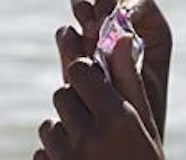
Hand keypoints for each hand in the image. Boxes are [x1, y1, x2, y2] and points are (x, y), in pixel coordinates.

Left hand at [33, 46, 163, 159]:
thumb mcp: (144, 126)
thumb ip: (129, 82)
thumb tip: (119, 38)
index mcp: (116, 118)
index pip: (79, 71)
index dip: (86, 76)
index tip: (94, 85)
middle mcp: (89, 136)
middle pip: (61, 96)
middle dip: (75, 104)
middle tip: (94, 121)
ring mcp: (67, 159)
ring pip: (49, 126)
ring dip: (64, 133)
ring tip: (88, 150)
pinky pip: (41, 155)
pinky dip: (54, 159)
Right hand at [62, 0, 172, 140]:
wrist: (114, 147)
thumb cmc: (138, 124)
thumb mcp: (140, 94)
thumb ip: (128, 61)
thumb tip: (118, 30)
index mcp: (152, 30)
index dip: (126, 2)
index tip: (116, 19)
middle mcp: (124, 25)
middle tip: (98, 20)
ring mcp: (97, 35)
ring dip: (82, 5)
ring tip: (85, 29)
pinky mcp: (75, 51)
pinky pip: (68, 31)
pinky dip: (68, 36)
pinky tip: (73, 50)